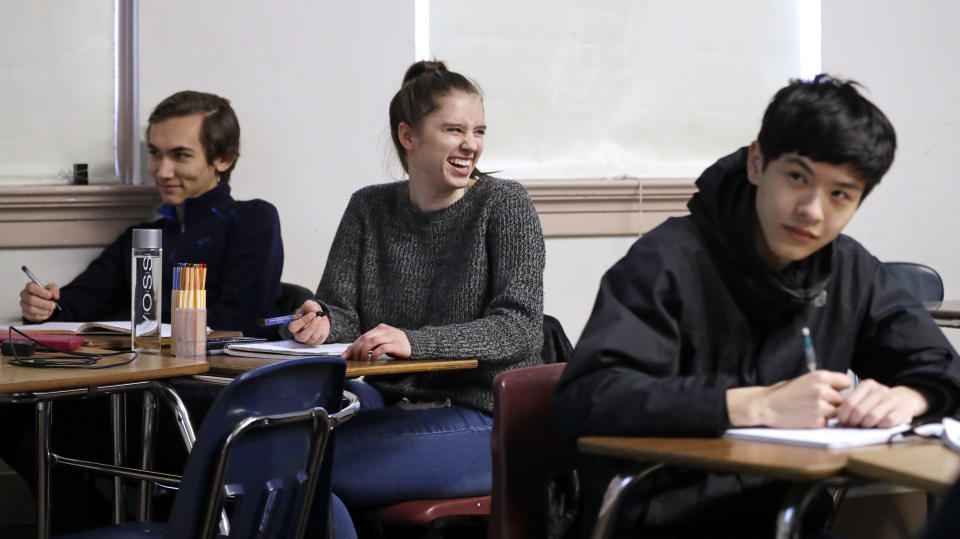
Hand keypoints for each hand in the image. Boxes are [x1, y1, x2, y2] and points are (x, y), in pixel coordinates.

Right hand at [20, 281, 59, 321]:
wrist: (45, 303)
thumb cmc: (46, 294)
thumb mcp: (52, 288)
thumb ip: (54, 290)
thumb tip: (55, 295)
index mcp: (30, 286)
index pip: (31, 287)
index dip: (41, 292)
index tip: (50, 295)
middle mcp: (24, 295)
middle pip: (31, 299)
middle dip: (44, 303)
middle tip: (53, 305)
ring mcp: (23, 304)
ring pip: (31, 309)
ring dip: (43, 310)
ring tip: (50, 309)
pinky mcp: (25, 313)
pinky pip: (32, 316)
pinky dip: (42, 316)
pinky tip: (47, 313)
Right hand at [288, 300, 329, 344]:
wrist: (318, 317)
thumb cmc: (309, 311)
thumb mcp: (308, 305)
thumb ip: (309, 305)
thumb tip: (315, 309)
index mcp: (293, 326)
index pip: (294, 327)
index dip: (303, 321)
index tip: (312, 314)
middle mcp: (299, 335)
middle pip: (303, 336)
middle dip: (312, 326)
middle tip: (318, 317)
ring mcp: (307, 340)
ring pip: (313, 336)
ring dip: (319, 326)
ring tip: (321, 318)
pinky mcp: (316, 342)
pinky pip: (321, 338)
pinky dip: (324, 329)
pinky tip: (323, 323)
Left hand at [342, 323, 410, 360]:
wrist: (414, 344)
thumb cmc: (395, 344)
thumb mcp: (382, 342)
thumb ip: (368, 344)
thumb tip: (350, 351)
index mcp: (380, 328)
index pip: (362, 336)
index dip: (353, 346)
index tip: (345, 356)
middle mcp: (385, 330)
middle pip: (366, 338)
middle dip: (357, 350)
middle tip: (355, 359)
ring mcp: (392, 336)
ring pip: (373, 341)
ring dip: (365, 352)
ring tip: (363, 359)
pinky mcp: (397, 345)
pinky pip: (383, 348)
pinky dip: (375, 354)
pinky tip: (373, 359)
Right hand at [727, 370, 851, 427]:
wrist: (766, 405)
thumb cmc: (783, 393)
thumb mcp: (804, 379)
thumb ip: (823, 383)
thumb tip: (841, 389)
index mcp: (820, 376)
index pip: (846, 382)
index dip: (839, 388)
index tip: (832, 391)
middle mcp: (823, 390)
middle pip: (842, 399)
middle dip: (832, 402)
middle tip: (814, 403)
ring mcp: (821, 406)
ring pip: (835, 412)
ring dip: (826, 413)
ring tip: (808, 410)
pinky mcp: (817, 421)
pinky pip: (826, 422)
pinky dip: (818, 422)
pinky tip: (804, 417)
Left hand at [836, 380, 927, 427]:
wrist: (904, 400)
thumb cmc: (879, 403)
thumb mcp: (865, 398)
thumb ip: (853, 404)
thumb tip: (839, 419)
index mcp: (868, 385)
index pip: (849, 402)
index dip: (844, 415)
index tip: (842, 421)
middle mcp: (880, 390)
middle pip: (859, 410)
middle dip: (853, 421)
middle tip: (852, 426)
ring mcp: (892, 400)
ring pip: (872, 416)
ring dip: (866, 425)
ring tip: (865, 426)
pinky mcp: (902, 411)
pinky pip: (887, 421)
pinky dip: (880, 426)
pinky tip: (879, 426)